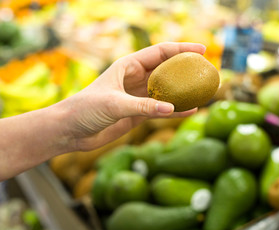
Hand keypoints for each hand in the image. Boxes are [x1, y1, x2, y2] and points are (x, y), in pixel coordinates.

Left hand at [60, 42, 206, 150]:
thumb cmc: (85, 109)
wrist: (71, 130)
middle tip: (207, 71)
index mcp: (128, 66)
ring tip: (204, 91)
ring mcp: (138, 97)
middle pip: (167, 70)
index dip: (182, 49)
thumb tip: (172, 107)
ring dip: (184, 92)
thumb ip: (142, 106)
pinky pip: (161, 110)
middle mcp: (136, 79)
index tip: (202, 50)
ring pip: (167, 91)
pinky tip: (190, 111)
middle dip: (187, 69)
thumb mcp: (113, 104)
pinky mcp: (138, 113)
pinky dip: (175, 111)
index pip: (160, 52)